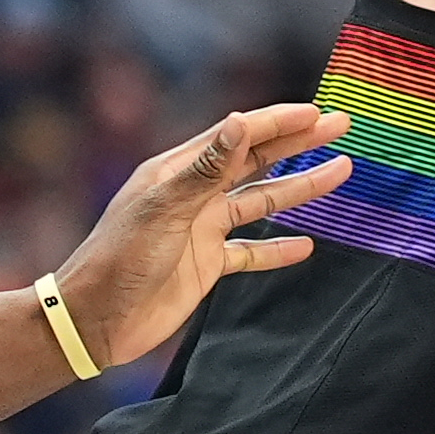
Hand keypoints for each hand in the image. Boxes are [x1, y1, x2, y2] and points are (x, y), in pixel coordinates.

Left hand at [49, 102, 349, 369]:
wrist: (94, 321)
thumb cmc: (119, 260)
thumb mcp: (165, 210)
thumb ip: (206, 168)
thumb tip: (241, 120)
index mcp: (178, 172)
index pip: (238, 136)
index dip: (279, 122)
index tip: (318, 112)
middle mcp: (193, 195)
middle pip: (255, 162)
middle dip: (298, 143)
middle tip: (339, 125)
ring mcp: (202, 230)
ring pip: (260, 203)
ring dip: (299, 188)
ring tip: (340, 171)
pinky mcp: (206, 265)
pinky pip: (251, 252)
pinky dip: (278, 248)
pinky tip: (307, 245)